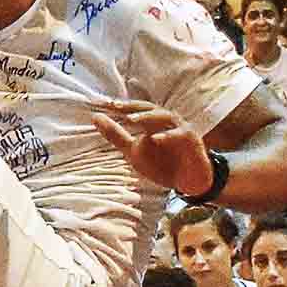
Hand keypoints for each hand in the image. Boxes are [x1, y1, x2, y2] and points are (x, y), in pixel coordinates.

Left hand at [92, 99, 214, 198]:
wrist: (189, 182)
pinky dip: (167, 136)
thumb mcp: (133, 151)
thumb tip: (95, 117)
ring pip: (165, 117)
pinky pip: (179, 135)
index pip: (135, 109)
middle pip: (150, 108)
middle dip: (132, 106)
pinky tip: (155, 139)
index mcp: (153, 121)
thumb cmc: (162, 164)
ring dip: (147, 117)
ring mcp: (180, 128)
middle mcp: (167, 121)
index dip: (120, 106)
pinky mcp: (191, 140)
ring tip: (130, 119)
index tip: (102, 104)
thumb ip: (116, 135)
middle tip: (115, 106)